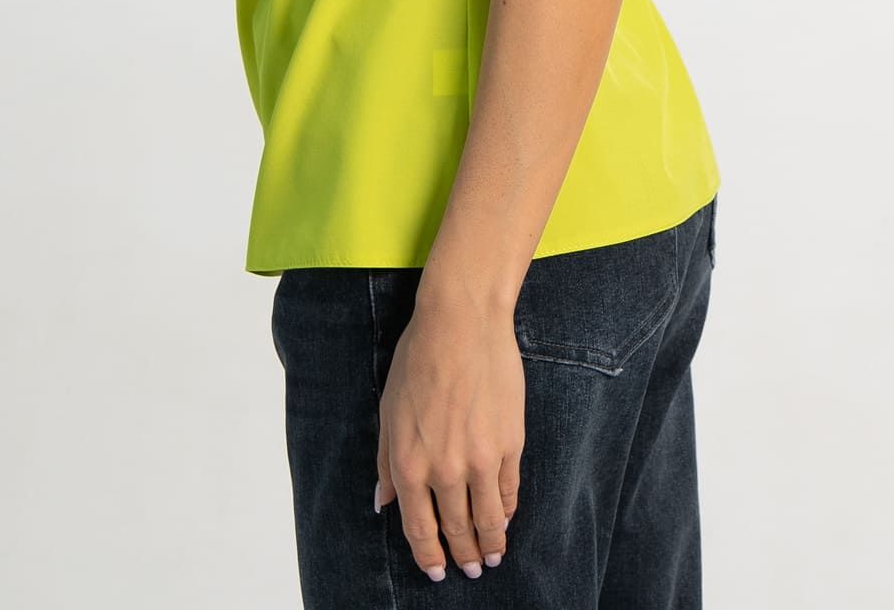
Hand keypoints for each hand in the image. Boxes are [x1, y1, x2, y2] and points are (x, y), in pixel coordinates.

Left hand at [375, 293, 524, 579]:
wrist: (462, 322)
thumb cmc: (419, 359)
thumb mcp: (388, 410)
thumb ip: (386, 461)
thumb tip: (383, 501)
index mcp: (409, 465)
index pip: (419, 528)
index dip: (429, 555)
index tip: (437, 571)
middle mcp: (445, 471)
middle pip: (457, 530)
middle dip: (464, 556)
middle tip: (471, 569)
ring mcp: (481, 459)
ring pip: (487, 519)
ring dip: (491, 543)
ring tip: (494, 555)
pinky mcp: (510, 443)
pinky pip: (509, 490)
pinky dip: (507, 509)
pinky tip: (505, 516)